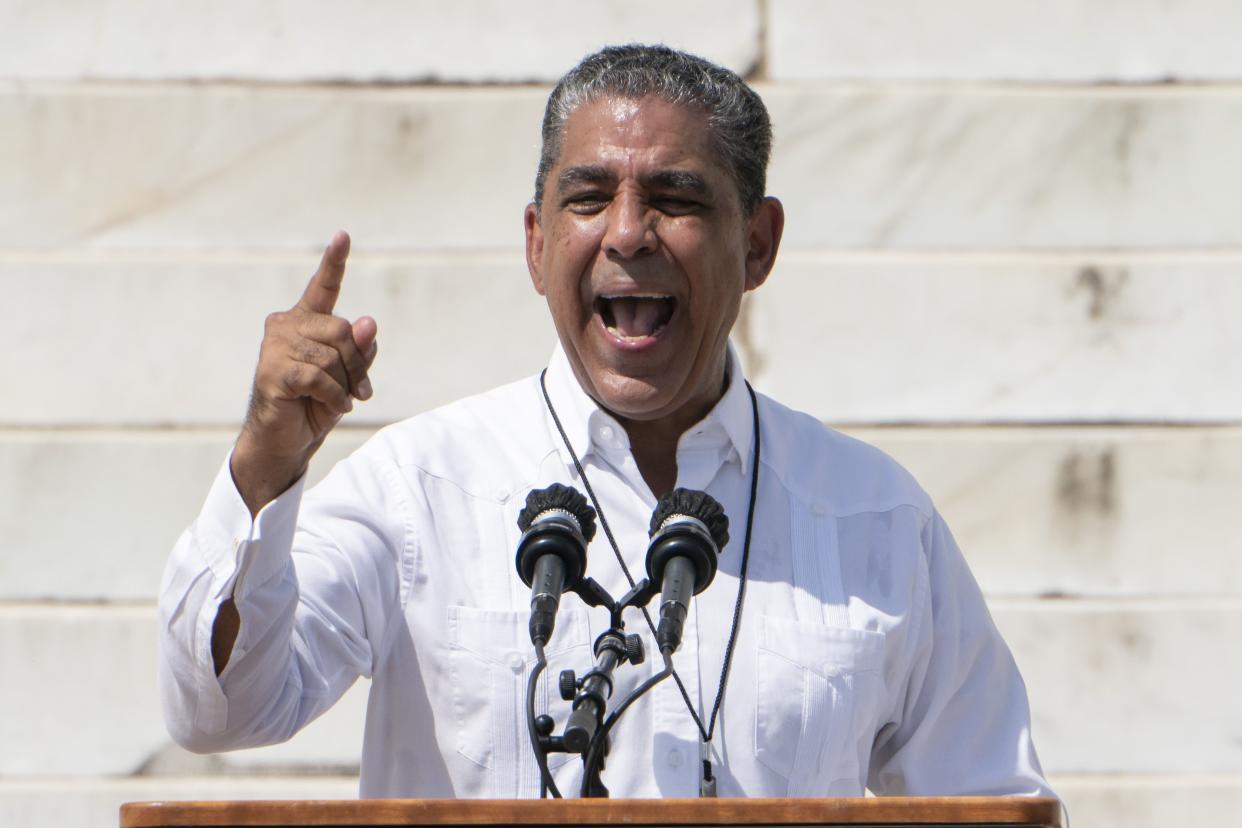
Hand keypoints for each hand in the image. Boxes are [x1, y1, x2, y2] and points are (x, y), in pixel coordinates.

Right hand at [231, 231, 377, 513]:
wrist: (286, 442)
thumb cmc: (316, 405)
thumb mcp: (349, 376)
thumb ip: (360, 349)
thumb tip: (369, 322)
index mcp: (306, 322)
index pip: (323, 287)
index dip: (334, 261)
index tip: (343, 235)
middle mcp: (286, 325)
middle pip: (343, 330)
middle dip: (358, 365)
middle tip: (359, 391)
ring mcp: (275, 347)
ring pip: (333, 357)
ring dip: (345, 385)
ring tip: (339, 402)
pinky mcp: (273, 371)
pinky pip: (320, 377)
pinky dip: (335, 397)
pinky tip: (332, 406)